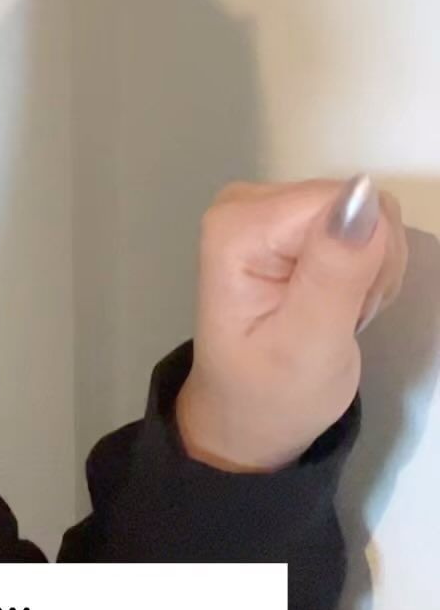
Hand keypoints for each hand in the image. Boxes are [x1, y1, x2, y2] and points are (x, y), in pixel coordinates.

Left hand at [175, 175, 407, 472]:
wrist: (250, 415)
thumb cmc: (272, 393)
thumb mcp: (309, 346)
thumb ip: (336, 271)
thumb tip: (363, 194)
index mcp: (237, 228)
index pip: (339, 203)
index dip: (366, 255)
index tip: (350, 308)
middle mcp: (246, 204)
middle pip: (354, 202)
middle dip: (370, 263)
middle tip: (343, 317)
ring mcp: (267, 209)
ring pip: (366, 212)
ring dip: (371, 269)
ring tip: (338, 314)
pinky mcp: (291, 220)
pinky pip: (361, 223)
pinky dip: (367, 267)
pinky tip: (339, 301)